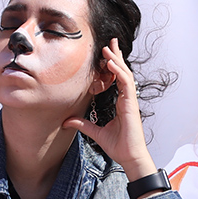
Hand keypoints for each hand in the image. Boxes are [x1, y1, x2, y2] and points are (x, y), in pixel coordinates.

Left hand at [62, 40, 156, 181]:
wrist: (129, 157)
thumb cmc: (118, 146)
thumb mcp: (95, 132)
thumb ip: (83, 124)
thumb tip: (66, 121)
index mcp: (121, 102)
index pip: (117, 79)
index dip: (113, 66)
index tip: (106, 54)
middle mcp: (127, 99)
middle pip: (122, 72)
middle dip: (116, 56)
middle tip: (111, 42)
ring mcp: (130, 101)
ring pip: (125, 74)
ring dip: (116, 60)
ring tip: (108, 47)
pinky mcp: (131, 104)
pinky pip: (126, 84)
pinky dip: (119, 72)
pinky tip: (111, 63)